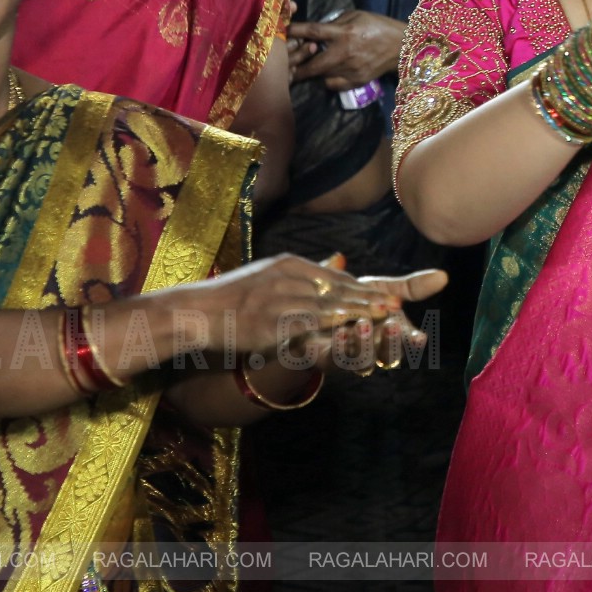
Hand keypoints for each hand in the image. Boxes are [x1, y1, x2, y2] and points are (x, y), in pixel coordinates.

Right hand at [201, 253, 400, 355]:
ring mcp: (276, 298)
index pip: (335, 277)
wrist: (195, 311)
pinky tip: (348, 332)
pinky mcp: (267, 320)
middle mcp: (286, 277)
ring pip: (324, 305)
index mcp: (289, 265)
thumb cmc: (234, 297)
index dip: (365, 287)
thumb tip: (340, 260)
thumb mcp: (271, 274)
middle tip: (397, 306)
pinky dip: (329, 327)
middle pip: (336, 289)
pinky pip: (303, 324)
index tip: (392, 296)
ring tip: (383, 317)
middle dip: (369, 298)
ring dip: (357, 312)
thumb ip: (307, 272)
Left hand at [289, 11, 406, 90]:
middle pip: (312, 64)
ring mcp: (351, 70)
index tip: (280, 33)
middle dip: (296, 67)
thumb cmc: (378, 26)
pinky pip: (333, 85)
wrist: (401, 46)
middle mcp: (345, 53)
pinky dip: (326, 80)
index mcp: (345, 32)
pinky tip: (325, 75)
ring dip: (310, 73)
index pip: (313, 32)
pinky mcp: (356, 81)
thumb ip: (335, 22)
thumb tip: (314, 30)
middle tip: (284, 67)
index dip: (294, 32)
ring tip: (299, 71)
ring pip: (321, 76)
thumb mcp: (357, 15)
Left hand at [321, 267, 449, 375]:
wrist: (316, 309)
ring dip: (364, 346)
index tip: (420, 337)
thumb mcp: (382, 290)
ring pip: (362, 363)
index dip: (412, 342)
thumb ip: (411, 287)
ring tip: (362, 327)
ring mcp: (350, 359)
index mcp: (391, 336)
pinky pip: (334, 359)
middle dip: (389, 343)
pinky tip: (339, 331)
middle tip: (391, 326)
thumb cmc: (356, 301)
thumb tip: (444, 275)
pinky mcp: (325, 359)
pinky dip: (339, 347)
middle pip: (387, 356)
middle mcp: (374, 352)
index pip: (407, 343)